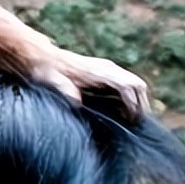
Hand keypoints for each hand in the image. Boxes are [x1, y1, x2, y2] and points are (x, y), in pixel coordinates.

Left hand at [34, 49, 149, 117]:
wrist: (43, 58)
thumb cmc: (48, 72)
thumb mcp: (55, 83)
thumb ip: (67, 92)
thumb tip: (77, 104)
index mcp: (100, 71)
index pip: (128, 86)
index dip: (133, 105)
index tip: (131, 121)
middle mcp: (108, 68)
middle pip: (137, 85)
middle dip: (141, 106)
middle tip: (135, 125)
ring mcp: (108, 69)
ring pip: (134, 85)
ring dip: (137, 102)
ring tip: (132, 121)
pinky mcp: (105, 73)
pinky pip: (126, 85)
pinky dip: (130, 98)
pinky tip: (122, 113)